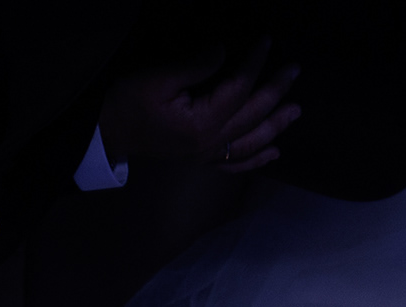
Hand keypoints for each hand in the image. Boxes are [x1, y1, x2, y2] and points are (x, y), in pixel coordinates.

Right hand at [102, 43, 300, 174]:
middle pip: (253, 115)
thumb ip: (194, 66)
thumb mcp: (158, 78)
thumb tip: (223, 52)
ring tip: (295, 110)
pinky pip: (236, 164)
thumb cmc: (129, 102)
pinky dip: (256, 159)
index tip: (267, 42)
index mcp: (202, 122)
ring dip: (276, 125)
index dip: (255, 63)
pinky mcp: (202, 160)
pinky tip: (274, 152)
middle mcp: (211, 143)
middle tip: (294, 71)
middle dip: (276, 91)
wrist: (110, 132)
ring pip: (252, 142)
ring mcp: (208, 155)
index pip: (239, 88)